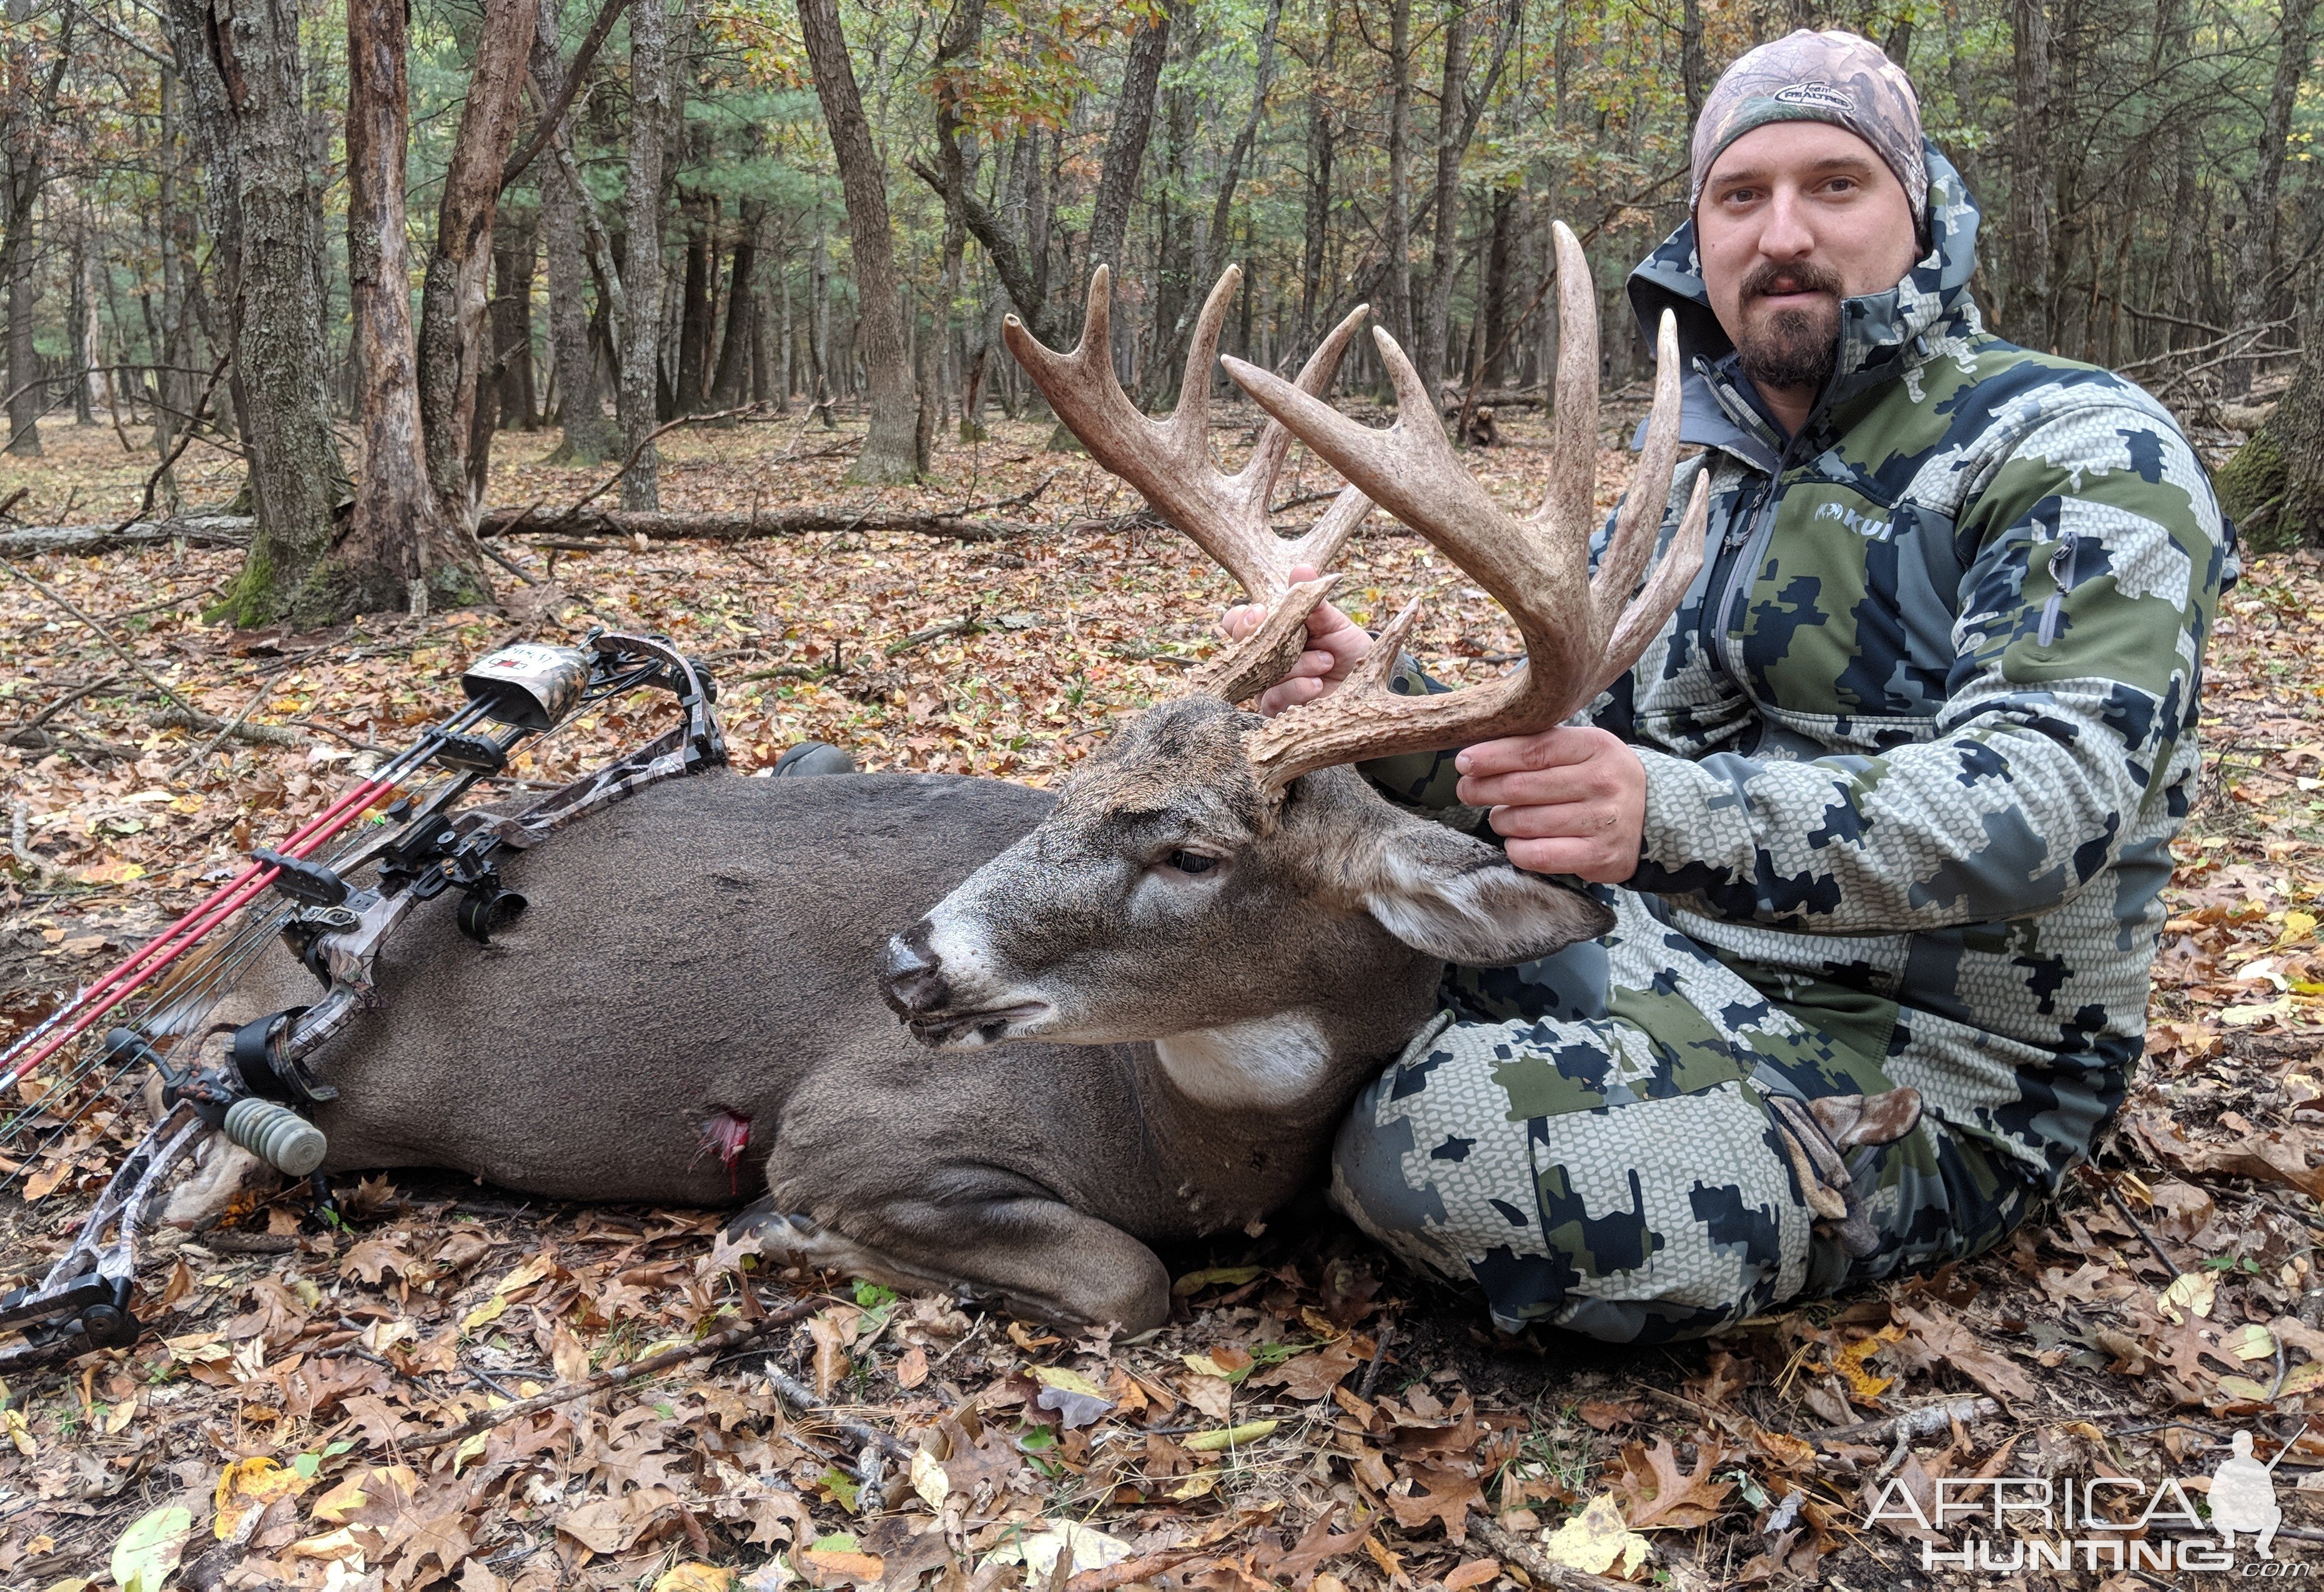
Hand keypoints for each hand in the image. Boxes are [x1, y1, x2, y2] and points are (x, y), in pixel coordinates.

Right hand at [1220, 563, 1375, 715]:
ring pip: (1260, 672)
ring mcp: (1265, 684)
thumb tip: (1301, 568)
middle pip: (1239, 647)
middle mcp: (1262, 656)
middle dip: (1260, 638)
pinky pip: (1271, 699)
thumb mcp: (1334, 623)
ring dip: (1296, 664)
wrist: (1366, 683)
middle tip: (1285, 634)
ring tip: (1326, 661)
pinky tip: (1317, 685)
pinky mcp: (1275, 709)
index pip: (1237, 620)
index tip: (1262, 611)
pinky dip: (1296, 688)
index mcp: (1270, 629)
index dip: (1242, 617)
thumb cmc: (1346, 649)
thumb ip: (1314, 602)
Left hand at [1454, 725, 1645, 882]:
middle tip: (1467, 790)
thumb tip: (1477, 755)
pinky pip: (1538, 855)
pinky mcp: (1600, 856)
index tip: (1464, 762)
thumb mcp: (1583, 748)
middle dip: (1483, 789)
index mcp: (1595, 746)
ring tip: (1501, 817)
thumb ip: (1539, 746)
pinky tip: (1517, 842)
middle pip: (1522, 787)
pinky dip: (1517, 849)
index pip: (1532, 750)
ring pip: (1525, 823)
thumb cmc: (1601, 777)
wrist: (1656, 814)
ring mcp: (1603, 821)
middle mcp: (1602, 782)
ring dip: (1501, 821)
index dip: (1491, 757)